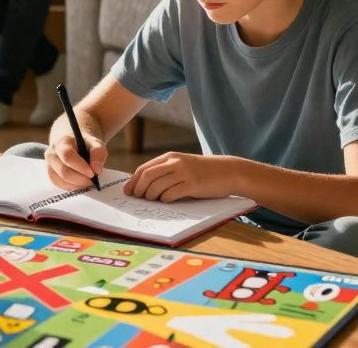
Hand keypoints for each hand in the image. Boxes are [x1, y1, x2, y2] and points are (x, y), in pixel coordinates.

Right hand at [44, 132, 106, 190]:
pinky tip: (80, 183)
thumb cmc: (85, 145)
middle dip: (80, 179)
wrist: (73, 145)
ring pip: (61, 180)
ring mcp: (49, 165)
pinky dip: (72, 187)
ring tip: (88, 181)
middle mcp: (52, 153)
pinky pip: (60, 185)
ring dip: (77, 184)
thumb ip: (98, 153)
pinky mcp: (51, 175)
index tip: (93, 173)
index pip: (68, 156)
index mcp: (62, 142)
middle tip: (93, 181)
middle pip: (63, 170)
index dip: (80, 167)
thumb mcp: (95, 143)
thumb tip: (96, 170)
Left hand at [124, 152, 238, 202]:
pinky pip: (170, 194)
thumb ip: (166, 170)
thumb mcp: (183, 164)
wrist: (228, 171)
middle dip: (139, 189)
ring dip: (151, 196)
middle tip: (138, 198)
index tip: (128, 191)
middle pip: (147, 176)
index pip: (144, 168)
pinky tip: (166, 200)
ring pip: (157, 186)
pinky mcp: (192, 185)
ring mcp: (184, 173)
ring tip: (152, 200)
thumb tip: (144, 184)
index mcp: (170, 157)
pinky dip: (164, 199)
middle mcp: (175, 163)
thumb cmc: (204, 171)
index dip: (133, 181)